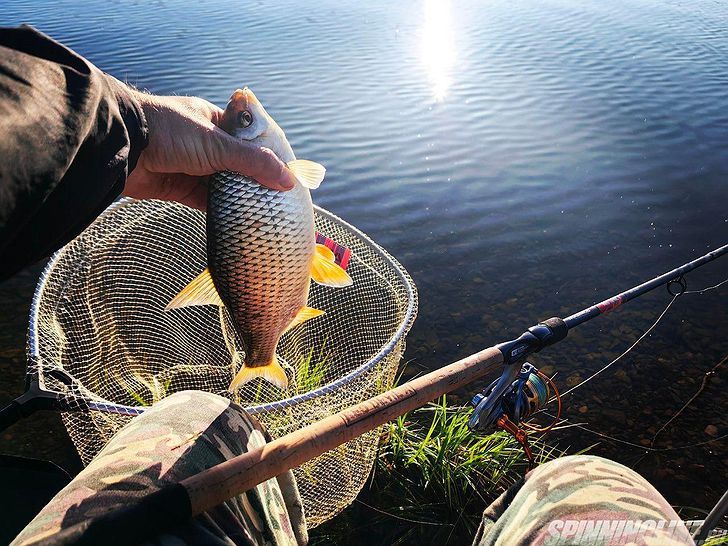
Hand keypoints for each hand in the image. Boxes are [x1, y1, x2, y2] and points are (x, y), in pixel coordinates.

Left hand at [124, 93, 296, 209]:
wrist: (120, 147)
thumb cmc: (168, 132)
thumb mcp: (217, 145)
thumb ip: (253, 162)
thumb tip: (288, 180)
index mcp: (214, 120)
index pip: (249, 137)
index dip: (268, 154)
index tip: (288, 172)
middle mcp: (204, 142)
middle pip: (239, 164)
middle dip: (257, 180)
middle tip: (281, 198)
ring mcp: (192, 165)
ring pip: (224, 184)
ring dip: (240, 197)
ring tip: (266, 213)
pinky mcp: (179, 187)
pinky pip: (207, 201)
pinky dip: (222, 211)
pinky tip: (241, 221)